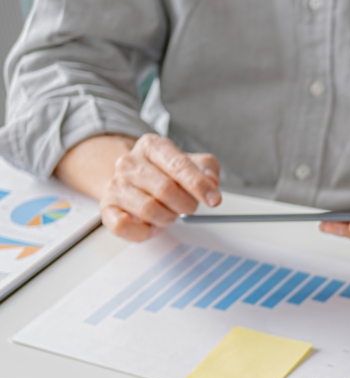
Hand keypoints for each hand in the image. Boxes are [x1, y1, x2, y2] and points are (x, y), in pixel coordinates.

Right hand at [100, 134, 221, 240]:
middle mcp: (129, 162)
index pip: (178, 165)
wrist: (133, 182)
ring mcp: (115, 184)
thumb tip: (212, 181)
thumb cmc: (165, 174)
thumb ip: (206, 168)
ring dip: (167, 218)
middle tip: (188, 206)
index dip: (199, 185)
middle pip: (166, 190)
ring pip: (149, 210)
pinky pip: (124, 226)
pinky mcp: (107, 207)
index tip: (215, 200)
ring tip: (168, 212)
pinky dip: (145, 231)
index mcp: (152, 146)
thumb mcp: (190, 163)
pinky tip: (151, 224)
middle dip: (185, 204)